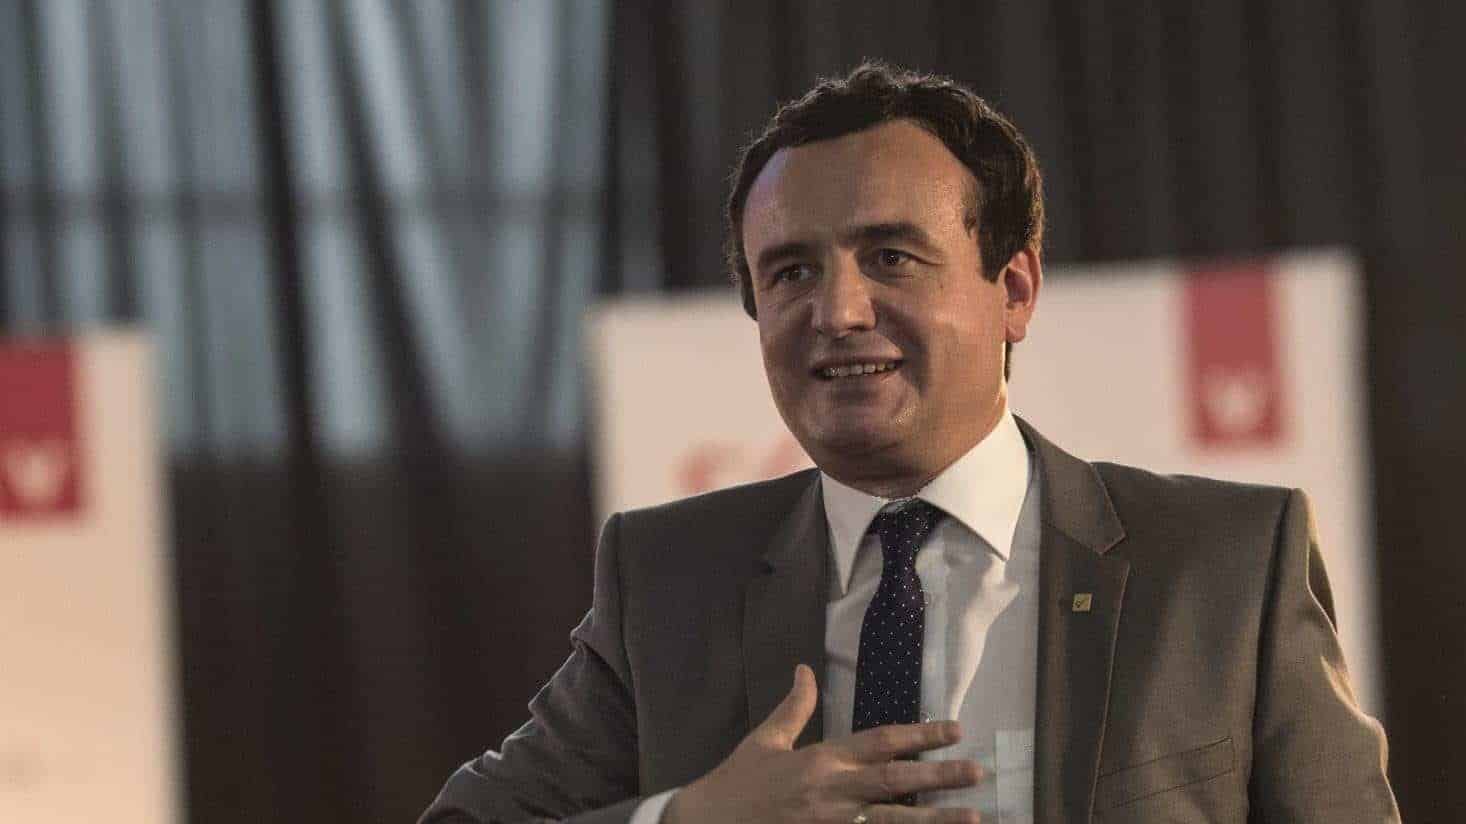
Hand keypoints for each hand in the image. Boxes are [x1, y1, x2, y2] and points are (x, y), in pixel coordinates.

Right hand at [662, 664, 982, 823]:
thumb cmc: (738, 783)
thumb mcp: (765, 741)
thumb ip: (794, 707)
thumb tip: (806, 669)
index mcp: (821, 759)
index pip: (880, 741)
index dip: (920, 734)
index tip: (955, 730)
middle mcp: (832, 791)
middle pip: (895, 780)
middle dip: (939, 776)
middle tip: (977, 772)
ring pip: (892, 822)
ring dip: (934, 820)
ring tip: (972, 817)